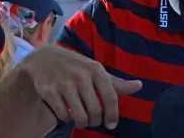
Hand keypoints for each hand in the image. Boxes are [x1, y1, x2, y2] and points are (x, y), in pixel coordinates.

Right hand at [21, 45, 141, 128]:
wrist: (43, 58)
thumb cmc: (75, 66)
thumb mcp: (95, 70)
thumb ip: (115, 82)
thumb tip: (139, 86)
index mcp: (96, 70)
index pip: (110, 97)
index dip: (113, 114)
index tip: (111, 124)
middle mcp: (81, 76)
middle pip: (95, 110)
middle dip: (95, 120)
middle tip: (93, 120)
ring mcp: (64, 83)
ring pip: (79, 116)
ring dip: (82, 122)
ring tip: (81, 118)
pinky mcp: (49, 91)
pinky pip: (63, 115)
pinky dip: (67, 118)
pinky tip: (67, 111)